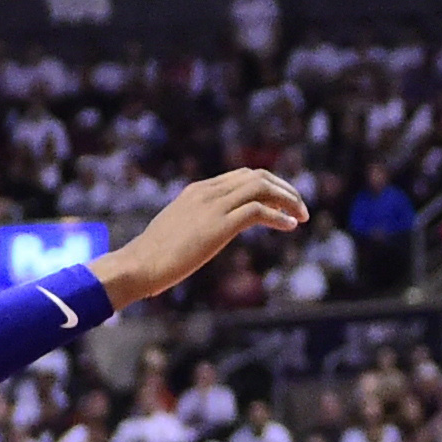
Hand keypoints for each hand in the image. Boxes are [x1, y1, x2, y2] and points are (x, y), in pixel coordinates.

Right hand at [94, 170, 308, 307]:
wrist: (139, 265)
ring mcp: (213, 206)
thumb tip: (204, 234)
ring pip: (262, 188)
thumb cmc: (154, 256)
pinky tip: (290, 226)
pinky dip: (280, 216)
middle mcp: (208, 192)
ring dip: (288, 199)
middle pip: (257, 176)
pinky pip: (259, 211)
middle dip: (284, 188)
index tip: (283, 201)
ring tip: (302, 215)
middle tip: (300, 207)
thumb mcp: (178, 231)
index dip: (268, 186)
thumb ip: (196, 224)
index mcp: (198, 190)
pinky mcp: (219, 226)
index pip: (242, 176)